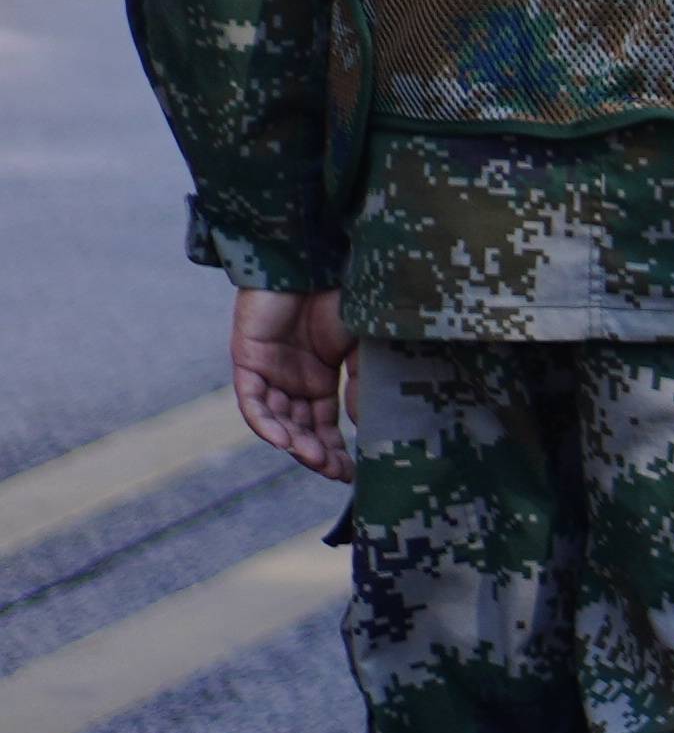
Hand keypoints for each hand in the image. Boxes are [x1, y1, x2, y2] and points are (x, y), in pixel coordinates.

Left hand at [230, 293, 356, 481]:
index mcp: (321, 378)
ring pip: (276, 420)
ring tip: (313, 459)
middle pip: (299, 428)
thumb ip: (361, 386)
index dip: (336, 450)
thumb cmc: (345, 296)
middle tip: (334, 471)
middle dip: (316, 453)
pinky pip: (252, 402)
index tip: (351, 473)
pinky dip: (265, 423)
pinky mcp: (248, 360)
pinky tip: (283, 441)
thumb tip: (367, 428)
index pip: (324, 425)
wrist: (316, 259)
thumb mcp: (364, 348)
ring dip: (293, 442)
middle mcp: (293, 380)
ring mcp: (270, 372)